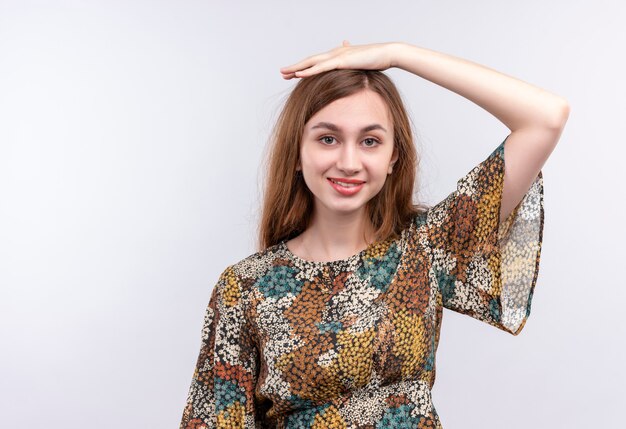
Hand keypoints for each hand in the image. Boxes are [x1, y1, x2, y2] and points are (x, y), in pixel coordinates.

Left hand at [280, 41, 398, 79]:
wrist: (387, 54)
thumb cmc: (376, 59)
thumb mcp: (360, 61)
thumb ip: (352, 60)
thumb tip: (346, 48)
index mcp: (337, 55)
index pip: (317, 61)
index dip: (304, 66)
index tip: (293, 72)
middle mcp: (334, 53)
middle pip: (310, 60)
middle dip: (295, 67)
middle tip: (282, 72)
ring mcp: (337, 56)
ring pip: (312, 63)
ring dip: (297, 68)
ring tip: (285, 73)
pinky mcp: (341, 61)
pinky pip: (321, 67)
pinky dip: (309, 70)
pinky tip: (299, 74)